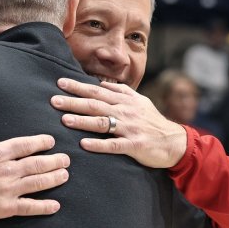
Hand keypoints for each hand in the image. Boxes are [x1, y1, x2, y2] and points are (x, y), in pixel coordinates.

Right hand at [0, 97, 68, 223]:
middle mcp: (6, 170)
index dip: (40, 142)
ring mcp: (7, 190)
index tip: (51, 141)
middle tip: (66, 159)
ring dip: (54, 178)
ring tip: (65, 175)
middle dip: (54, 161)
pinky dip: (44, 207)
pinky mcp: (4, 208)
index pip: (24, 145)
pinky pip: (29, 207)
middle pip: (37, 163)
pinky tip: (55, 206)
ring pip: (37, 183)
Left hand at [50, 78, 187, 168]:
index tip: (60, 82)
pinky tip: (84, 144)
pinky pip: (114, 145)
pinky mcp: (134, 145)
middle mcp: (126, 111)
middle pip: (95, 104)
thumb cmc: (153, 121)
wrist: (174, 141)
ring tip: (64, 119)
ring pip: (102, 122)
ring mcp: (130, 128)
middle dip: (74, 101)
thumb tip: (102, 84)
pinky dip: (98, 144)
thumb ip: (121, 92)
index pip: (97, 91)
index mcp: (125, 100)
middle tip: (54, 100)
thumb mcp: (139, 101)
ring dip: (82, 121)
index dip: (78, 87)